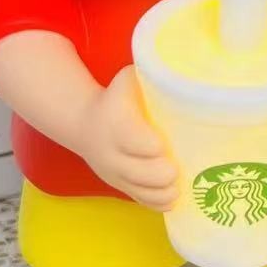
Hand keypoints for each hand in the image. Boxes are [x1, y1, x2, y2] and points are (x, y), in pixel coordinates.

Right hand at [76, 67, 179, 209]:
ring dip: (158, 193)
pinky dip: (154, 203)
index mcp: (114, 122)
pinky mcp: (119, 184)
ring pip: (136, 189)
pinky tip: (172, 199)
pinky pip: (136, 198)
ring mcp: (114, 171)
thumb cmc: (117, 97)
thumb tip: (183, 63)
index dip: (146, 145)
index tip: (163, 147)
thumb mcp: (127, 79)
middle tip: (177, 173)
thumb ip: (149, 74)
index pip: (129, 138)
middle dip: (157, 175)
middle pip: (134, 170)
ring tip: (178, 189)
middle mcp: (110, 151)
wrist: (83, 122)